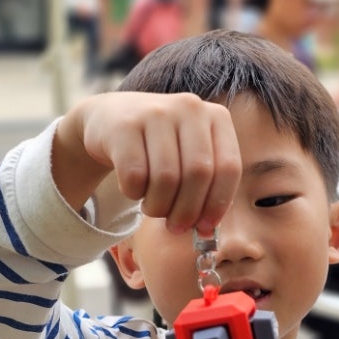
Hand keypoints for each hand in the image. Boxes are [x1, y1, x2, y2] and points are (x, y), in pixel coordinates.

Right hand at [53, 91, 241, 234]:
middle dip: (187, 210)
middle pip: (198, 174)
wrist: (109, 120)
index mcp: (216, 117)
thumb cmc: (159, 148)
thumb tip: (207, 231)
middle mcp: (190, 107)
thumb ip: (205, 187)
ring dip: (159, 206)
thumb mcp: (189, 157)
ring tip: (153, 208)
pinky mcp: (124, 125)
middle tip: (176, 226)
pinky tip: (134, 189)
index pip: (229, 167)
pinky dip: (134, 193)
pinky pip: (135, 176)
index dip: (218, 203)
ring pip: (166, 178)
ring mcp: (156, 112)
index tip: (206, 227)